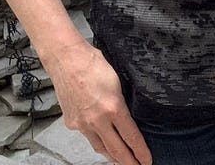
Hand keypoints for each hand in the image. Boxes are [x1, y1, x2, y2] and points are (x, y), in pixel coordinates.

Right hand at [44, 41, 151, 164]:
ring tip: (122, 160)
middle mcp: (97, 121)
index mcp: (113, 108)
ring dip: (112, 156)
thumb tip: (127, 115)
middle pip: (116, 150)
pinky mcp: (71, 122)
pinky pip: (87, 136)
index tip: (148, 161)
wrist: (66, 59)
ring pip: (100, 147)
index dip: (141, 152)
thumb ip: (122, 102)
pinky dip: (97, 140)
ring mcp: (82, 124)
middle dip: (128, 162)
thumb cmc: (93, 64)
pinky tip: (102, 140)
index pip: (131, 137)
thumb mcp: (117, 81)